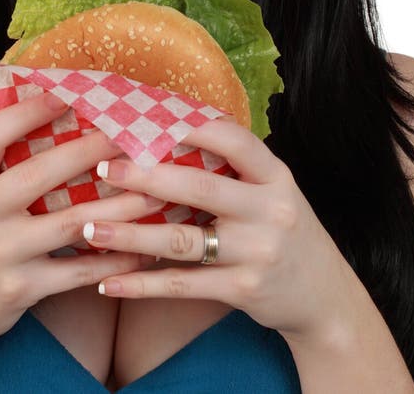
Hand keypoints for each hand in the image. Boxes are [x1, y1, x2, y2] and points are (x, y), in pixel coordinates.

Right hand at [0, 94, 163, 355]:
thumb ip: (2, 162)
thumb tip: (56, 107)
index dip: (27, 111)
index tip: (66, 93)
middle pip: (38, 174)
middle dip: (90, 150)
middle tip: (130, 133)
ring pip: (71, 223)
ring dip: (120, 206)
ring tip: (157, 191)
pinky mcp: (20, 289)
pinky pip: (79, 271)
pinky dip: (116, 259)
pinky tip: (146, 249)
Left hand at [83, 116, 350, 341]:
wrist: (324, 298)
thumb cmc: (282, 230)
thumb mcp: (272, 191)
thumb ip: (233, 167)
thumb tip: (170, 128)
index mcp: (276, 175)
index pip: (232, 139)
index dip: (188, 125)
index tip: (144, 114)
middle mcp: (270, 210)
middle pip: (199, 186)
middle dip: (146, 175)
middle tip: (102, 167)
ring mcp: (257, 252)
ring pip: (182, 240)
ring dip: (130, 234)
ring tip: (89, 227)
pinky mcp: (243, 290)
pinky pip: (182, 285)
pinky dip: (141, 283)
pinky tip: (108, 281)